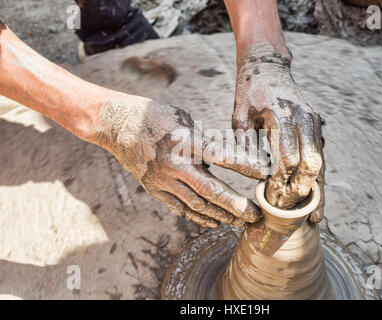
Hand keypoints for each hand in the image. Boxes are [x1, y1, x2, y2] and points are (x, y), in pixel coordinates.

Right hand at [95, 94, 267, 227]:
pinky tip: (216, 222)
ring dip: (221, 215)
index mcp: (184, 142)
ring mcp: (162, 180)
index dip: (245, 165)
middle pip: (210, 191)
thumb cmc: (156, 117)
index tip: (264, 173)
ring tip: (241, 221)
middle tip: (256, 215)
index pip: (221, 155)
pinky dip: (200, 217)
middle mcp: (173, 165)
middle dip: (236, 205)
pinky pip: (180, 208)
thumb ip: (206, 141)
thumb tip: (230, 157)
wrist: (117, 125)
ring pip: (196, 205)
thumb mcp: (185, 121)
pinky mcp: (155, 190)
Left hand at [232, 43, 324, 222]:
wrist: (268, 66)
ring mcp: (313, 122)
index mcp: (281, 116)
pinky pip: (321, 157)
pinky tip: (317, 199)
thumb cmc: (248, 93)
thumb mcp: (239, 117)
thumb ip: (246, 145)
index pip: (286, 158)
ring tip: (313, 216)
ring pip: (321, 162)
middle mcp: (303, 119)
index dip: (279, 182)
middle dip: (301, 190)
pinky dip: (319, 179)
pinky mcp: (317, 126)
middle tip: (288, 208)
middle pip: (311, 164)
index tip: (270, 198)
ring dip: (315, 190)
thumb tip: (256, 177)